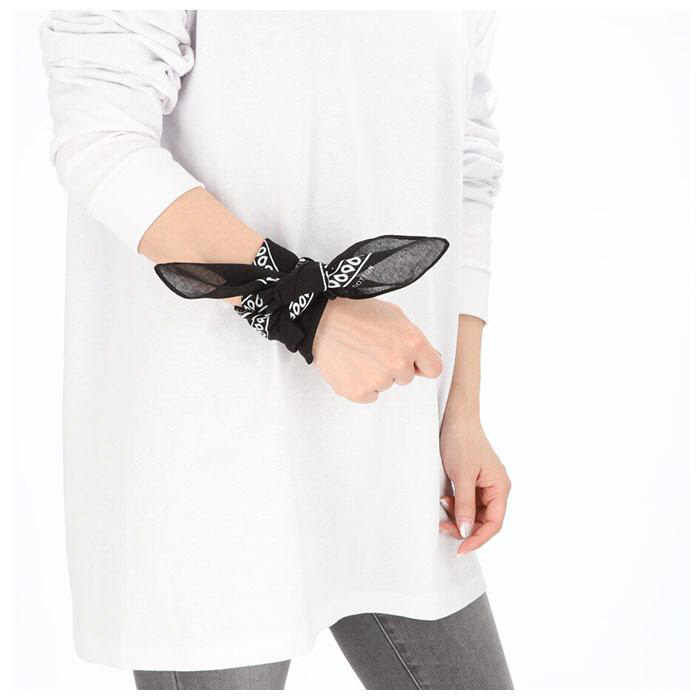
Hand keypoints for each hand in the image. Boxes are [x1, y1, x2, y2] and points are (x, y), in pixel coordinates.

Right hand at [312, 297, 442, 402]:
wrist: (322, 317)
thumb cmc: (356, 312)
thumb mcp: (395, 315)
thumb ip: (415, 339)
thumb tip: (428, 357)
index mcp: (412, 342)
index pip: (433, 369)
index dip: (422, 364)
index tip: (413, 361)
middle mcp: (398, 362)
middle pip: (407, 377)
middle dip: (395, 366)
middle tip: (375, 349)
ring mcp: (377, 379)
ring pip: (386, 385)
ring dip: (376, 374)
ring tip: (360, 354)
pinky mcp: (358, 391)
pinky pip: (369, 395)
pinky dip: (361, 384)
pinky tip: (352, 365)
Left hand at [438, 412, 510, 555]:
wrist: (455, 418)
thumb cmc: (462, 442)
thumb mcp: (462, 475)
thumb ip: (465, 505)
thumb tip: (466, 531)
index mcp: (500, 488)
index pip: (494, 524)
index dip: (478, 539)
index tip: (460, 549)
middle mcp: (496, 489)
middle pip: (484, 521)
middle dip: (464, 528)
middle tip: (443, 527)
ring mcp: (485, 485)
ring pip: (474, 513)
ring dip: (458, 516)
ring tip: (442, 509)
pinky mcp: (473, 482)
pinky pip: (467, 503)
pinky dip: (456, 506)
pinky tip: (444, 500)